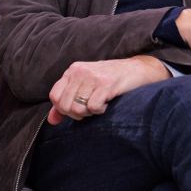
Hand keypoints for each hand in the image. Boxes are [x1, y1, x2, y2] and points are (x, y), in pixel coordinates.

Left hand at [47, 56, 168, 123]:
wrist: (138, 69)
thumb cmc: (110, 80)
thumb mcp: (85, 86)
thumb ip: (67, 102)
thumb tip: (52, 121)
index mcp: (72, 71)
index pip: (54, 96)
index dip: (63, 109)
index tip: (77, 110)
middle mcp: (79, 72)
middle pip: (65, 105)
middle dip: (77, 114)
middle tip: (90, 110)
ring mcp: (92, 77)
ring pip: (78, 108)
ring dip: (89, 113)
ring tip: (100, 105)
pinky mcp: (106, 84)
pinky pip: (93, 107)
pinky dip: (100, 111)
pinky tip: (107, 103)